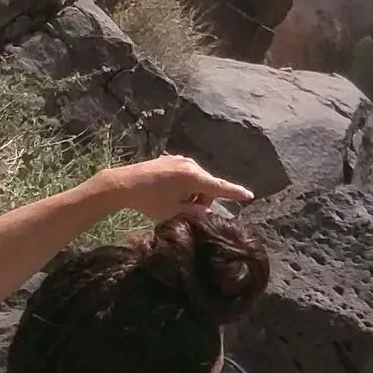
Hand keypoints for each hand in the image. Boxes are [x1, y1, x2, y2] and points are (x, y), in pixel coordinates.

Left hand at [108, 155, 252, 222]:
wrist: (123, 184)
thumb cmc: (149, 201)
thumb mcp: (175, 212)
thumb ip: (196, 211)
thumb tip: (207, 209)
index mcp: (194, 178)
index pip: (220, 187)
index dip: (236, 193)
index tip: (249, 196)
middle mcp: (191, 165)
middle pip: (208, 185)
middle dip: (204, 199)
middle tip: (187, 211)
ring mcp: (180, 160)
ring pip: (198, 179)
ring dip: (193, 192)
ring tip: (174, 202)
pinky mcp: (171, 159)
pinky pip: (186, 174)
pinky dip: (184, 184)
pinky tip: (168, 192)